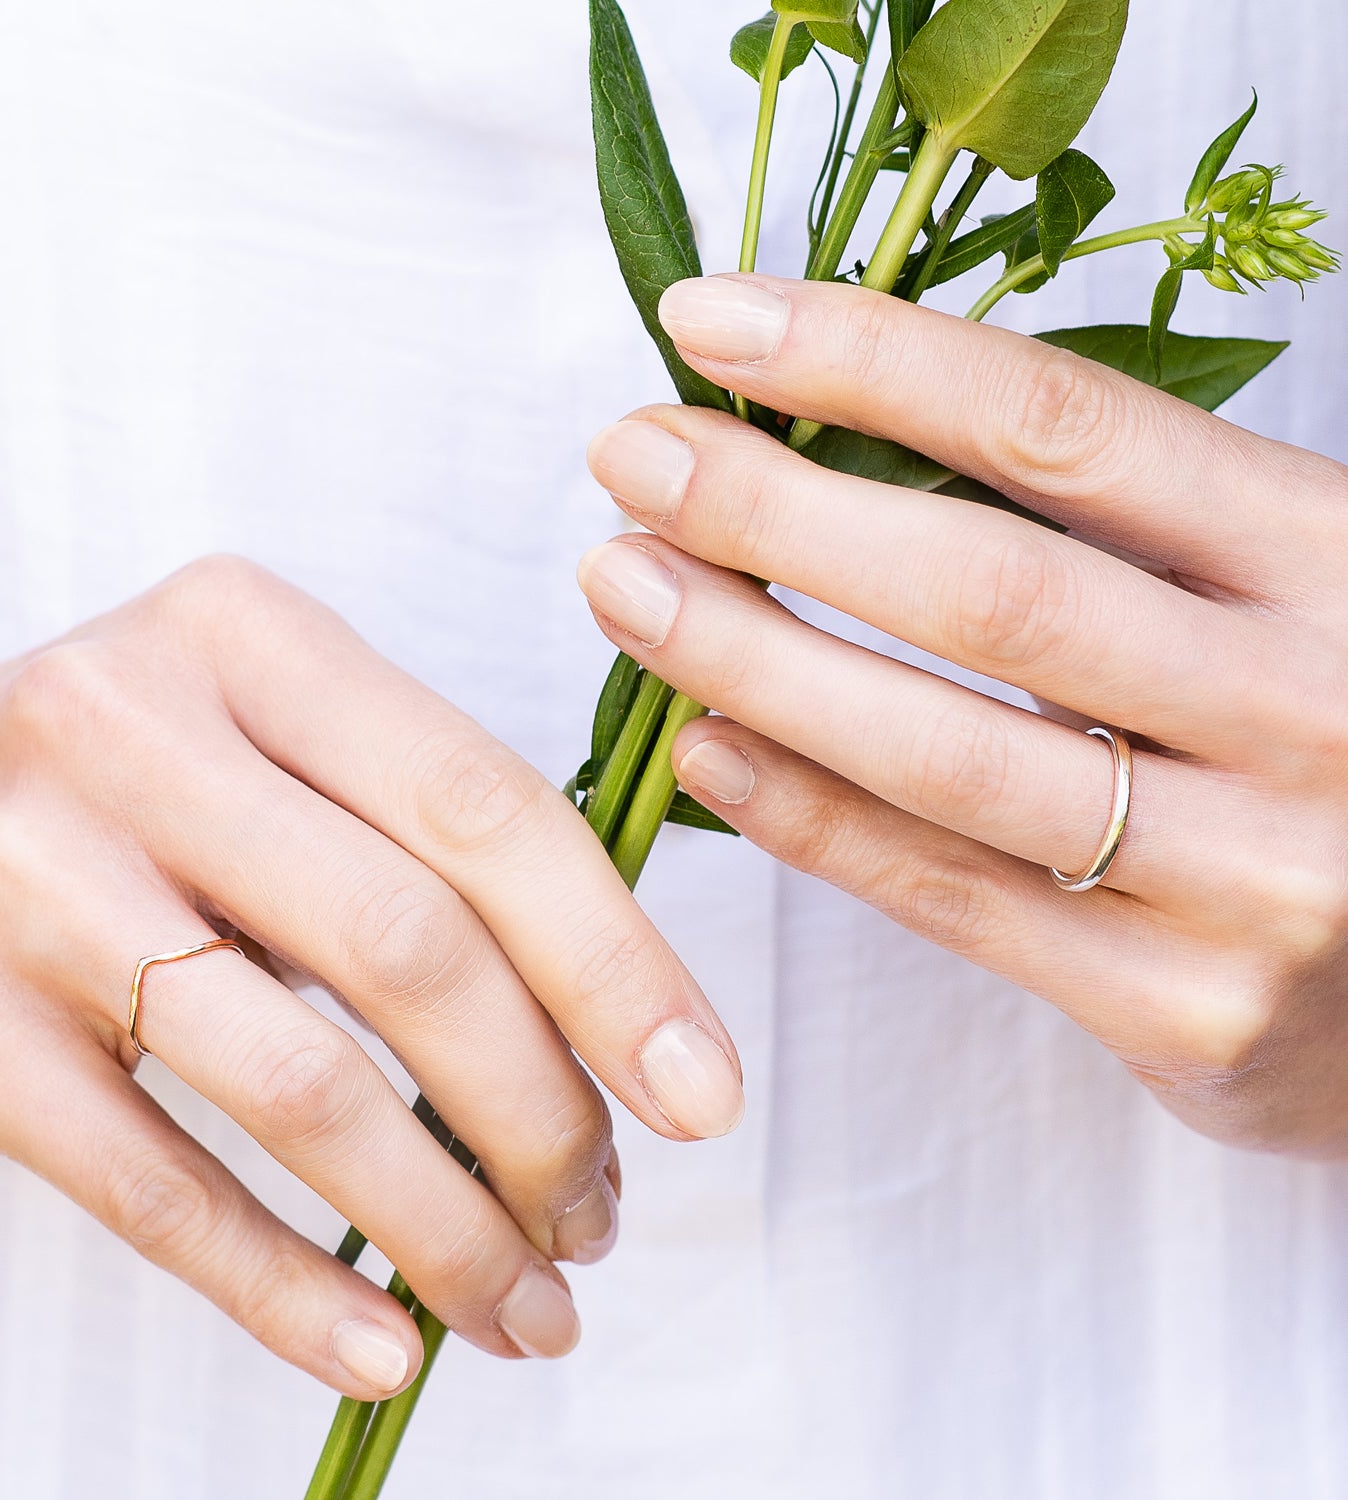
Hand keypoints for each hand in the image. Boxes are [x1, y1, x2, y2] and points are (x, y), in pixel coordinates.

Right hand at [0, 557, 742, 1398]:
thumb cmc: (109, 791)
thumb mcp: (257, 737)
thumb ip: (416, 829)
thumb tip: (615, 1010)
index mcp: (244, 638)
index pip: (482, 805)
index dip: (616, 961)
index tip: (703, 1092)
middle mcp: (127, 734)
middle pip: (409, 949)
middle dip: (544, 1112)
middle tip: (608, 1214)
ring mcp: (25, 882)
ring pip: (300, 1088)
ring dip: (444, 1226)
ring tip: (528, 1299)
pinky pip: (158, 1190)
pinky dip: (289, 1293)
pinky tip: (383, 1352)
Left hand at [578, 272, 1347, 1155]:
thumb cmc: (1340, 733)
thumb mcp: (1279, 588)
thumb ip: (1117, 526)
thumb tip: (839, 439)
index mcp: (1336, 556)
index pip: (1064, 426)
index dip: (869, 361)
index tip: (713, 320)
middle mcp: (1312, 706)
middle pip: (989, 589)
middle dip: (776, 513)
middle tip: (629, 456)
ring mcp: (1256, 876)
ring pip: (948, 755)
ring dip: (755, 663)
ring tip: (627, 589)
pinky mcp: (1189, 1013)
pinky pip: (955, 898)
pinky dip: (811, 820)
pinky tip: (705, 749)